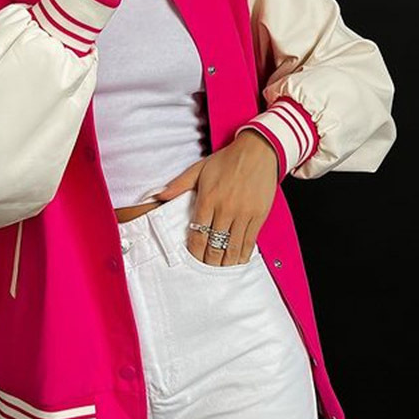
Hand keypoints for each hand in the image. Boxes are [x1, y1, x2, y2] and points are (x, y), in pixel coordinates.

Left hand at [148, 130, 279, 265]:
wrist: (258, 151)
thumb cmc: (227, 159)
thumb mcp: (199, 168)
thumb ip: (179, 184)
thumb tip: (159, 195)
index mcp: (208, 199)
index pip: (197, 234)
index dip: (194, 251)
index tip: (193, 258)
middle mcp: (225, 209)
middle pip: (214, 245)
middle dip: (209, 261)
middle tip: (205, 267)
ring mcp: (243, 213)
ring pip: (232, 247)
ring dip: (225, 262)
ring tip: (220, 267)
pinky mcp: (258, 215)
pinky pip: (250, 241)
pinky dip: (243, 254)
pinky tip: (238, 260)